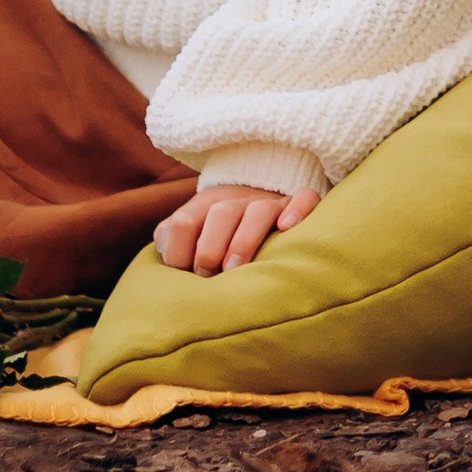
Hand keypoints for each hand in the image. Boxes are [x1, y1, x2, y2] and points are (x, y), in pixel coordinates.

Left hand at [151, 181, 320, 272]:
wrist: (260, 194)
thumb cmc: (219, 232)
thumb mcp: (192, 232)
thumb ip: (172, 240)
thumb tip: (167, 254)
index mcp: (204, 207)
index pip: (183, 223)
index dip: (180, 253)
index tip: (187, 275)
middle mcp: (237, 201)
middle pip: (221, 214)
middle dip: (210, 248)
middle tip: (209, 277)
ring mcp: (268, 201)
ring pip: (258, 211)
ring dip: (244, 240)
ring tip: (234, 269)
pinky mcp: (297, 204)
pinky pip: (304, 197)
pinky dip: (297, 209)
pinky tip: (286, 227)